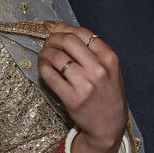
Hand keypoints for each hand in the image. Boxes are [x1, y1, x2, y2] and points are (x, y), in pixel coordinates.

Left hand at [38, 20, 126, 152]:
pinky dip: (43, 68)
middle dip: (52, 38)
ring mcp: (85, 85)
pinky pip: (50, 76)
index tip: (53, 29)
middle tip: (47, 43)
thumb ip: (92, 50)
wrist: (109, 125)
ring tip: (44, 56)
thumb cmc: (107, 94)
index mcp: (110, 58)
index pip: (83, 33)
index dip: (63, 28)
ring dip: (45, 53)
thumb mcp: (110, 69)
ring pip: (57, 57)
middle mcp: (99, 70)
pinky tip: (44, 68)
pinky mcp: (72, 98)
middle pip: (68, 41)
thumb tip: (60, 28)